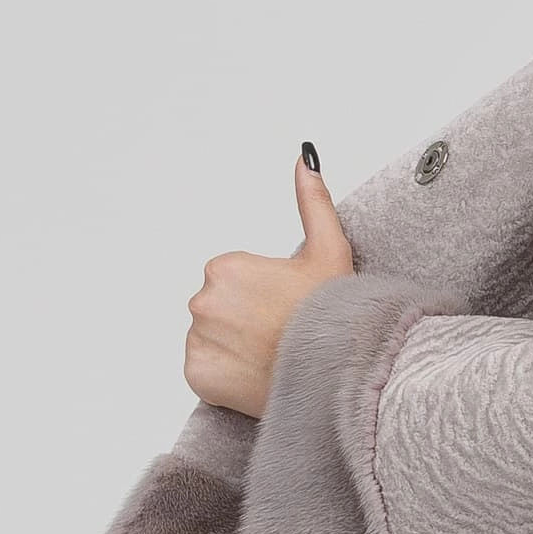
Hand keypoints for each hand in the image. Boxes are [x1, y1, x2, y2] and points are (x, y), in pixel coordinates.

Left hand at [185, 154, 354, 417]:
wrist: (335, 373)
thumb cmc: (333, 315)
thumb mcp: (328, 250)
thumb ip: (312, 201)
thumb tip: (305, 158)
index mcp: (225, 268)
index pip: (234, 281)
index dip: (262, 295)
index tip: (286, 309)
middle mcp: (203, 300)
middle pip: (219, 308)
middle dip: (244, 320)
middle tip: (280, 334)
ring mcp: (198, 340)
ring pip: (211, 339)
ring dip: (234, 348)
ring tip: (271, 356)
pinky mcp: (197, 374)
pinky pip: (204, 371)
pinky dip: (225, 376)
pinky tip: (255, 374)